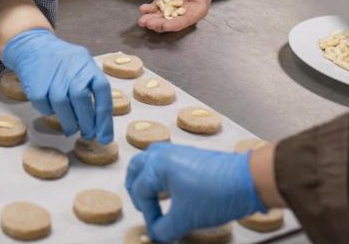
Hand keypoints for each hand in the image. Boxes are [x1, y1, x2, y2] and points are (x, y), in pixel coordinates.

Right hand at [2, 29, 112, 142]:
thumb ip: (91, 86)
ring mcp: (52, 76)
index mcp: (87, 64)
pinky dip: (49, 112)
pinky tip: (52, 110)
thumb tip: (100, 121)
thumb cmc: (62, 60)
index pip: (102, 91)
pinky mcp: (35, 84)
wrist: (32, 46)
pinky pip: (45, 106)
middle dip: (87, 123)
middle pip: (81, 100)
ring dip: (69, 123)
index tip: (105, 137)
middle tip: (89, 135)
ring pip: (62, 106)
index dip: (104, 117)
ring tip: (71, 129)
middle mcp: (71, 69)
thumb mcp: (82, 63)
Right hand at [126, 143, 264, 241]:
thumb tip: (157, 234)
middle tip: (144, 208)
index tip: (157, 230)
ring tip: (154, 198)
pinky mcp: (190, 155)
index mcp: (156, 165)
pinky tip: (172, 191)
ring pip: (150, 162)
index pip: (140, 192)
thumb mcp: (186, 218)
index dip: (147, 215)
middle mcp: (162, 154)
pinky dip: (161, 176)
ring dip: (147, 179)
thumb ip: (165, 228)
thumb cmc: (214, 195)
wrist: (249, 180)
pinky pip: (165, 162)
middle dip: (137, 190)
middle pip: (137, 169)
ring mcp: (177, 151)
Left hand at [137, 0, 225, 32]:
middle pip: (169, 22)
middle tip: (149, 24)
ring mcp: (170, 11)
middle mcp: (181, 14)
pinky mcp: (163, 5)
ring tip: (142, 21)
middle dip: (159, 24)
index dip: (174, 24)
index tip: (165, 26)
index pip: (184, 21)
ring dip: (150, 20)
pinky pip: (154, 9)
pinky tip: (142, 9)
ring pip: (160, 18)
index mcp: (195, 12)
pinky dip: (148, 10)